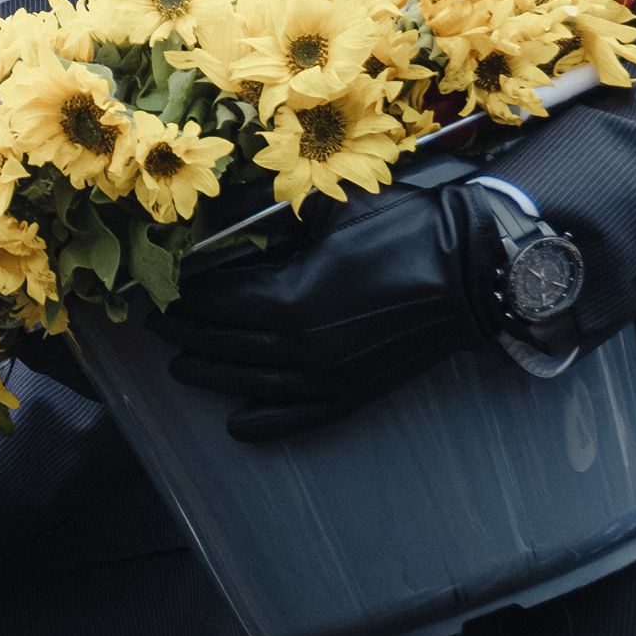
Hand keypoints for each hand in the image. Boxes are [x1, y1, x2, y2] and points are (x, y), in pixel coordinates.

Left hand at [162, 181, 494, 441]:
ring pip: (246, 383)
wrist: (477, 269)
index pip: (211, 301)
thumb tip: (223, 221)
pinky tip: (236, 424)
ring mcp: (325, 377)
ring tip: (181, 363)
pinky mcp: (352, 394)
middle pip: (219, 343)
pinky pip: (295, 419)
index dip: (182, 293)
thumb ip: (269, 220)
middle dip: (183, 331)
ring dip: (208, 374)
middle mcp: (297, 347)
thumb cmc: (406, 229)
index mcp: (285, 298)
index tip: (163, 283)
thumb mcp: (328, 211)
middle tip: (158, 320)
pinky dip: (262, 424)